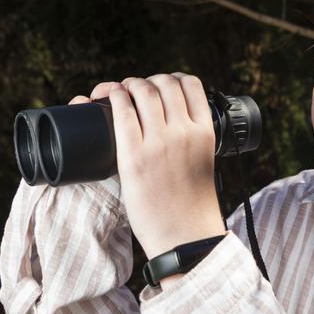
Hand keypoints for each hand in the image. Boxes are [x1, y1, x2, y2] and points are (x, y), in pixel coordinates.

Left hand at [74, 74, 225, 258]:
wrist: (184, 235)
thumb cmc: (193, 205)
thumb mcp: (203, 162)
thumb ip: (192, 142)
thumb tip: (171, 126)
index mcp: (205, 133)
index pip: (191, 85)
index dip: (173, 78)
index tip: (163, 84)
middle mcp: (184, 132)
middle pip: (163, 84)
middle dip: (147, 80)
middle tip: (136, 89)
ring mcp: (158, 143)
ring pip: (142, 92)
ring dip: (127, 84)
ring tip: (118, 92)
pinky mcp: (133, 156)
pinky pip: (121, 112)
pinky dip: (113, 97)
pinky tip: (107, 98)